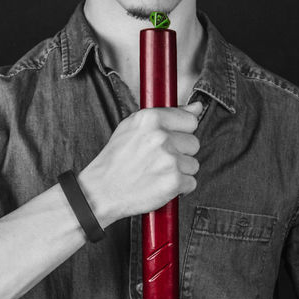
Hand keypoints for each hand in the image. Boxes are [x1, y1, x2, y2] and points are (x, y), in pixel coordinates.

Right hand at [79, 103, 201, 224]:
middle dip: (180, 153)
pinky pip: (191, 182)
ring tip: (157, 173)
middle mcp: (161, 137)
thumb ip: (167, 114)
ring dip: (180, 171)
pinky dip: (179, 187)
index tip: (170, 140)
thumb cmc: (117, 159)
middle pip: (194, 143)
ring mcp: (169, 160)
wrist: (102, 191)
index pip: (190, 120)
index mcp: (151, 119)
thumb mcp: (133, 127)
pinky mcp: (174, 181)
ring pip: (193, 164)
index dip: (182, 132)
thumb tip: (197, 107)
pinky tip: (160, 185)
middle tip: (158, 160)